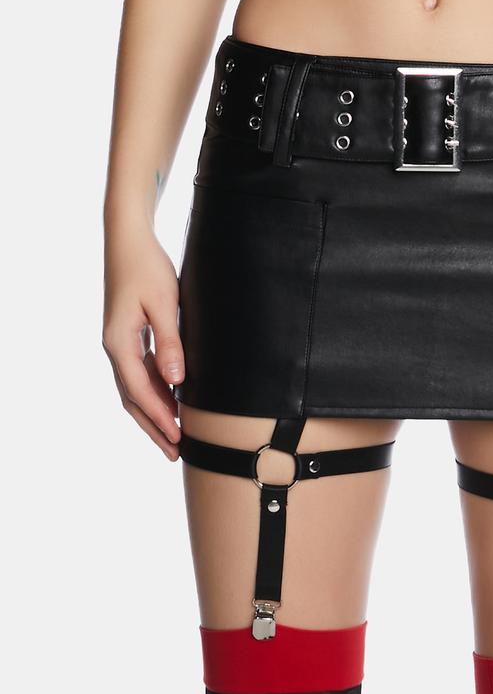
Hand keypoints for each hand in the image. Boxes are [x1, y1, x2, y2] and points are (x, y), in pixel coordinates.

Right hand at [102, 221, 183, 459]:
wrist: (129, 241)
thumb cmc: (148, 268)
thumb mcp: (163, 304)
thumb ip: (170, 343)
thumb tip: (175, 382)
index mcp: (119, 343)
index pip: (140, 392)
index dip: (159, 418)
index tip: (177, 439)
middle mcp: (114, 347)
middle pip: (132, 399)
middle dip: (153, 427)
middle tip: (175, 452)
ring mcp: (119, 343)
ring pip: (134, 389)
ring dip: (153, 413)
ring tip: (174, 436)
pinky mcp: (128, 337)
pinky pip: (139, 374)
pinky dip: (154, 392)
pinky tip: (172, 402)